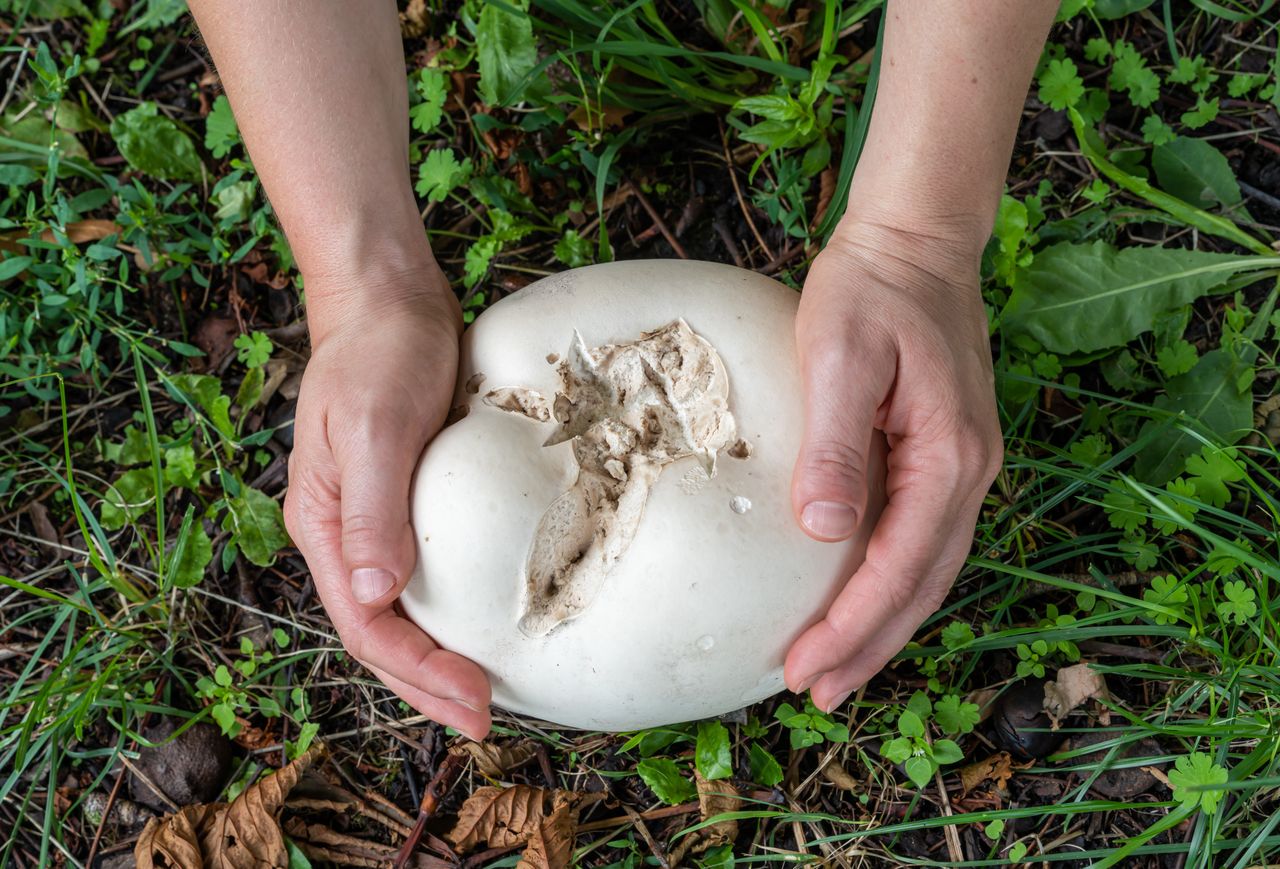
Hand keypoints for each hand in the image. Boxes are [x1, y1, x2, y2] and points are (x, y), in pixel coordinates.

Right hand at [284, 267, 491, 738]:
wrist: (390, 302)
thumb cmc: (377, 354)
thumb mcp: (373, 426)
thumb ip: (371, 509)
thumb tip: (373, 591)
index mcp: (322, 526)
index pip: (368, 624)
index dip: (418, 674)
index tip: (473, 705)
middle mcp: (344, 536)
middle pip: (384, 632)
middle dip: (430, 685)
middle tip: (486, 723)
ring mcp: (377, 522)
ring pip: (406, 611)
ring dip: (442, 658)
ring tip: (490, 695)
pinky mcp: (412, 503)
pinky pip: (433, 573)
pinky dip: (457, 611)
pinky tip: (492, 623)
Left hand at [784, 217, 1002, 711]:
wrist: (915, 241)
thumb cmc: (873, 288)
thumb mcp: (840, 354)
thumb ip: (835, 442)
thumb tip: (823, 530)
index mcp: (950, 455)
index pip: (901, 565)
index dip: (852, 626)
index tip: (802, 669)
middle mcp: (969, 471)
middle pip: (922, 584)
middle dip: (869, 646)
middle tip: (814, 693)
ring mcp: (962, 466)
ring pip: (925, 569)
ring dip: (881, 624)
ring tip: (833, 670)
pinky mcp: (942, 456)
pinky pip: (918, 538)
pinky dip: (888, 583)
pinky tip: (855, 601)